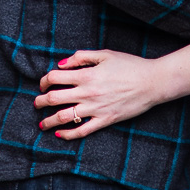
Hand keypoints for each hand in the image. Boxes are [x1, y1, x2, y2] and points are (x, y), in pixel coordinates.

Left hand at [33, 50, 163, 140]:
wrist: (152, 82)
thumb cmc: (129, 65)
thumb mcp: (105, 54)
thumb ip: (81, 57)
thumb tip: (61, 64)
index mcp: (86, 75)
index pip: (54, 78)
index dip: (44, 81)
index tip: (44, 84)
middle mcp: (88, 93)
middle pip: (54, 99)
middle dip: (41, 102)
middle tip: (37, 103)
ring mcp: (96, 109)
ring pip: (64, 117)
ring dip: (49, 121)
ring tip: (43, 123)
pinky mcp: (105, 120)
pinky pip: (83, 131)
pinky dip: (68, 134)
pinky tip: (60, 134)